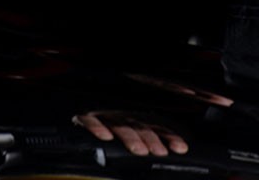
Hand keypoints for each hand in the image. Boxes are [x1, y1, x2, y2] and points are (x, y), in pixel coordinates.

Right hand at [73, 110, 188, 155]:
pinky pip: (90, 120)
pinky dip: (97, 127)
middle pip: (140, 125)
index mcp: (137, 118)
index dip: (169, 136)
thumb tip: (170, 150)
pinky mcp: (86, 116)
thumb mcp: (132, 130)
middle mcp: (123, 115)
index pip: (156, 126)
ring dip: (130, 136)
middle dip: (151, 139)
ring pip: (119, 124)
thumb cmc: (109, 124)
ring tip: (139, 150)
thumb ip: (146, 139)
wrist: (77, 106)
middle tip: (160, 152)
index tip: (180, 148)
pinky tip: (104, 137)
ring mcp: (105, 114)